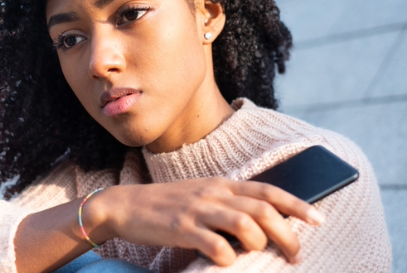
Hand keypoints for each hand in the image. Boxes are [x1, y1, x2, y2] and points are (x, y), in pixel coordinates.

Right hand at [86, 177, 324, 265]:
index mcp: (221, 184)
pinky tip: (226, 261)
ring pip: (245, 225)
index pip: (267, 191)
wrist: (127, 205)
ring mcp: (197, 210)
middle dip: (288, 234)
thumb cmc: (168, 204)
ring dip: (261, 244)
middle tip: (296, 253)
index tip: (318, 219)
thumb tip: (261, 224)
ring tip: (263, 257)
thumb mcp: (201, 196)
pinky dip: (228, 257)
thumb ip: (228, 204)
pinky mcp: (181, 228)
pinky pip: (215, 245)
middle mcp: (214, 194)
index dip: (296, 204)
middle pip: (264, 210)